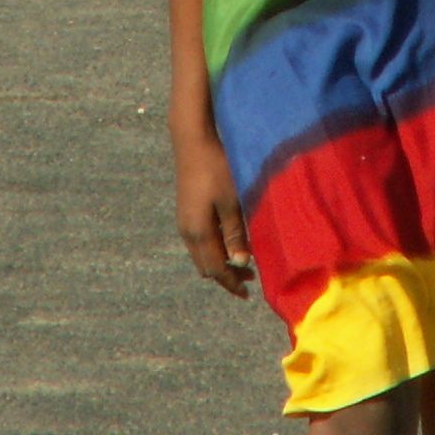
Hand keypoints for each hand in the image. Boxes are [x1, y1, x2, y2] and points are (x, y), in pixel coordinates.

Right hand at [173, 129, 254, 298]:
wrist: (193, 141)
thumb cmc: (217, 169)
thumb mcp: (232, 202)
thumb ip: (236, 234)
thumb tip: (241, 263)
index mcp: (198, 232)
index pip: (215, 269)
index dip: (231, 283)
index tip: (248, 293)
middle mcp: (187, 231)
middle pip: (206, 266)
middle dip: (226, 275)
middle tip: (250, 278)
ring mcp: (185, 221)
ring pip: (202, 254)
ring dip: (221, 262)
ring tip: (243, 261)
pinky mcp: (187, 212)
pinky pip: (200, 241)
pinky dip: (215, 249)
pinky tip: (230, 241)